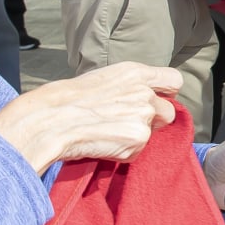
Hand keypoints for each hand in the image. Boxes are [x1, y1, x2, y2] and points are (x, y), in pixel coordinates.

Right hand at [0, 62, 181, 172]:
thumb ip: (130, 86)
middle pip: (168, 112)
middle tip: (124, 125)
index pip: (174, 80)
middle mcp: (145, 91)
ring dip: (137, 137)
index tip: (159, 100)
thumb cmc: (69, 100)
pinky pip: (138, 151)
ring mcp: (144, 115)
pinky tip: (102, 143)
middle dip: (153, 121)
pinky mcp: (139, 138)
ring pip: (153, 133)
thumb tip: (145, 98)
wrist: (51, 119)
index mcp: (135, 73)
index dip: (168, 93)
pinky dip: (124, 152)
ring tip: (108, 133)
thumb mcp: (103, 80)